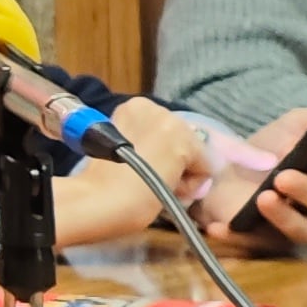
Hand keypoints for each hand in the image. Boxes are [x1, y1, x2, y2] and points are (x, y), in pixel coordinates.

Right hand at [48, 101, 204, 246]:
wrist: (102, 199)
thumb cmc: (102, 183)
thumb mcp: (118, 151)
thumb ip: (139, 144)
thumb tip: (161, 158)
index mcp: (131, 107)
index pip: (163, 129)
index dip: (156, 153)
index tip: (140, 169)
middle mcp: (154, 107)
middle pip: (181, 138)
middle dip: (172, 160)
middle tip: (150, 180)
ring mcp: (171, 123)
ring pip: (194, 153)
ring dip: (181, 173)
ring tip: (158, 186)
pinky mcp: (186, 144)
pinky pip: (205, 169)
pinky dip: (190, 185)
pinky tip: (168, 188)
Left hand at [210, 105, 306, 247]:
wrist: (226, 170)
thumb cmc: (270, 150)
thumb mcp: (295, 126)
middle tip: (283, 176)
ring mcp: (290, 228)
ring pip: (300, 231)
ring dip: (284, 216)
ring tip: (264, 198)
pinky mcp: (261, 241)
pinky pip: (253, 245)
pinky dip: (237, 238)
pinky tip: (221, 227)